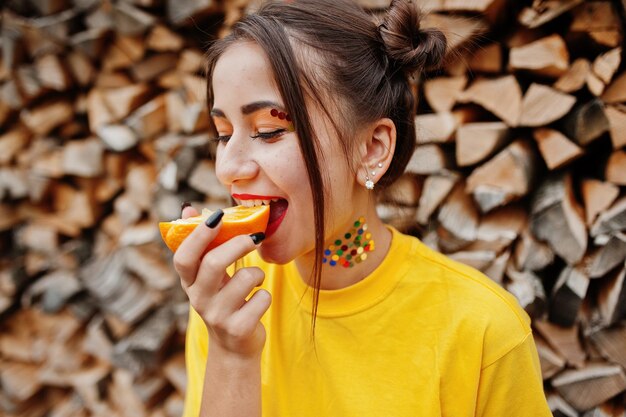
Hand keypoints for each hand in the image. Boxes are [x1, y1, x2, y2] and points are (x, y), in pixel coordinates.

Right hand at [173, 206, 271, 358]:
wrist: (234, 347)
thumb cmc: (223, 300)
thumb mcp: (208, 276)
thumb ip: (202, 243)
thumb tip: (188, 207)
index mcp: (190, 282)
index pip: (184, 256)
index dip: (198, 235)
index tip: (216, 215)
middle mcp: (198, 299)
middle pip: (214, 263)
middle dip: (238, 245)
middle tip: (255, 237)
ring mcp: (217, 316)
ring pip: (245, 278)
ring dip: (257, 274)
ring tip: (254, 281)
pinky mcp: (238, 328)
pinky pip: (262, 298)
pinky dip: (265, 296)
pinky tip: (257, 303)